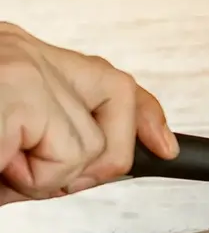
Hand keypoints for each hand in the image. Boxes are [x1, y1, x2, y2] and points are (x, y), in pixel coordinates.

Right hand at [0, 22, 178, 204]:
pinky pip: (64, 156)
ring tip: (1, 167)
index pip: (110, 79)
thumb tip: (89, 173)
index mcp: (25, 59)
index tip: (166, 148)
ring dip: (47, 177)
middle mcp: (27, 52)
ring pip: (91, 144)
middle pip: (118, 107)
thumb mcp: (10, 140)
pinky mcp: (15, 89)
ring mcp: (24, 66)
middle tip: (37, 177)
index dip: (147, 116)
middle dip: (96, 161)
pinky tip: (0, 167)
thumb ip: (46, 147)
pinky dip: (29, 180)